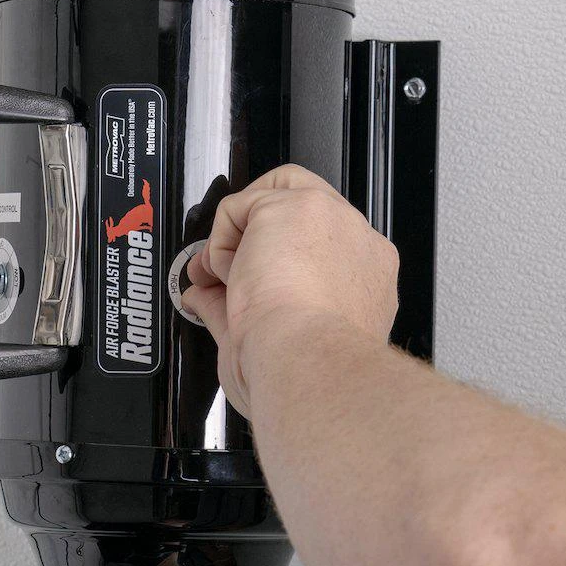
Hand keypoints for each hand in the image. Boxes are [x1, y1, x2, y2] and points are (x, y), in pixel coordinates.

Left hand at [181, 164, 398, 417]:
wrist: (307, 364)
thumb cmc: (301, 369)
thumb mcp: (268, 339)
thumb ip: (234, 309)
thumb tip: (201, 298)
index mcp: (364, 283)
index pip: (319, 251)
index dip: (275, 261)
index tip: (247, 286)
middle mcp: (357, 247)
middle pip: (302, 207)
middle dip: (255, 233)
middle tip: (226, 273)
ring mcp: (333, 220)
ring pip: (272, 196)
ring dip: (237, 240)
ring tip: (228, 284)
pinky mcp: (297, 206)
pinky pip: (239, 206)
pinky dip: (219, 242)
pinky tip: (230, 278)